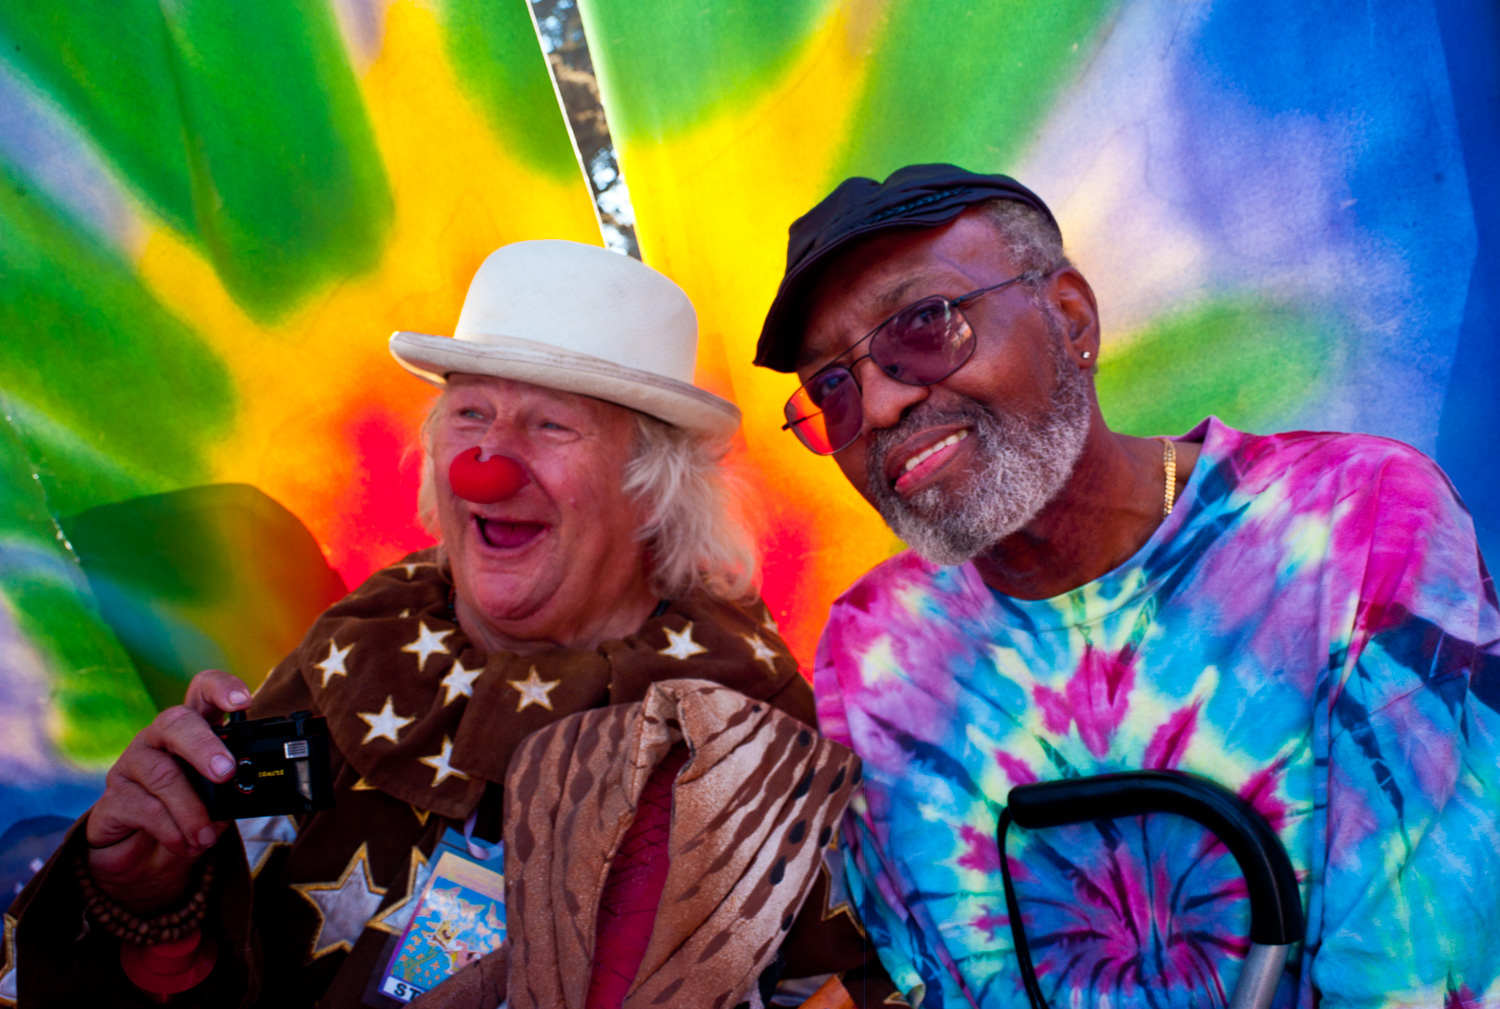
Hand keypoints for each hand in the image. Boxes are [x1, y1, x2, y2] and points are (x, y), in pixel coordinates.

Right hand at [85, 669, 250, 911]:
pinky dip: (171, 829)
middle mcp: (159, 738)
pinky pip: (143, 807)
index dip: (221, 688)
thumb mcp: (219, 801)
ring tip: (206, 837)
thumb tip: (249, 789)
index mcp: (192, 730)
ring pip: (163, 774)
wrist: (145, 861)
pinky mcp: (112, 798)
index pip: (202, 691)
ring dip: (191, 810)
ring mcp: (132, 764)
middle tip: (225, 773)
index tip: (244, 701)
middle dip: (203, 747)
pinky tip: (184, 843)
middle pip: (176, 722)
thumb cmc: (189, 817)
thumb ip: (231, 787)